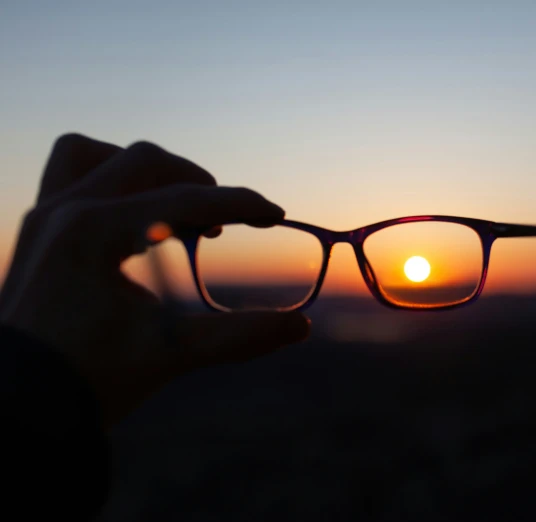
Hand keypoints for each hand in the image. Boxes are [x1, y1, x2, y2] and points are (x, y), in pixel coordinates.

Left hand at [0, 134, 310, 427]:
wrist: (17, 409)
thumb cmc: (87, 381)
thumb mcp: (170, 354)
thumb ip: (239, 336)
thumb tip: (300, 327)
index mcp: (95, 232)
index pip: (184, 200)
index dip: (239, 204)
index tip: (275, 213)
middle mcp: (65, 211)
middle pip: (145, 161)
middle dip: (196, 183)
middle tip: (226, 223)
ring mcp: (44, 217)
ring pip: (96, 156)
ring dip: (145, 172)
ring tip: (175, 209)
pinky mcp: (36, 231)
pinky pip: (69, 175)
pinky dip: (108, 182)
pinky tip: (131, 218)